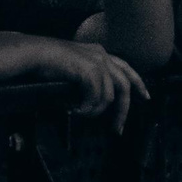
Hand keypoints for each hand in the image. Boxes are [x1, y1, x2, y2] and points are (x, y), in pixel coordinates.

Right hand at [30, 38, 149, 132]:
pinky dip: (86, 108)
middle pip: (125, 86)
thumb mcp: (74, 65)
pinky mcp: (89, 71)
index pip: (126, 68)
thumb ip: (88, 76)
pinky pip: (96, 98)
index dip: (139, 83)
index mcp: (99, 52)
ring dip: (96, 110)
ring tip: (81, 114)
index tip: (146, 97)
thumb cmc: (48, 61)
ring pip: (109, 96)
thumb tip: (96, 101)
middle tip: (118, 128)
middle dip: (123, 110)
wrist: (35, 53)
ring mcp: (97, 62)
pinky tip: (74, 110)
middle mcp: (102, 55)